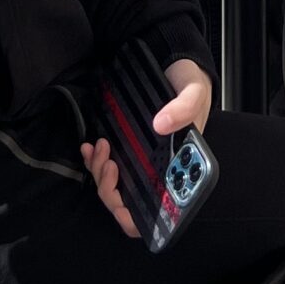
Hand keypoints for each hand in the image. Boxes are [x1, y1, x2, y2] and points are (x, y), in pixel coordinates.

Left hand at [81, 58, 213, 238]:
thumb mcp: (194, 93)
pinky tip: (90, 147)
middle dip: (111, 189)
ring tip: (100, 146)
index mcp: (181, 168)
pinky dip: (94, 161)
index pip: (160, 210)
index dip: (138, 217)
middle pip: (129, 202)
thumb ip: (183, 108)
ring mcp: (141, 161)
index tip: (122, 205)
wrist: (178, 66)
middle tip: (109, 161)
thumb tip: (161, 125)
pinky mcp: (127, 147)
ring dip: (100, 172)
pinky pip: (106, 166)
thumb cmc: (191, 85)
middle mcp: (160, 170)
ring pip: (114, 186)